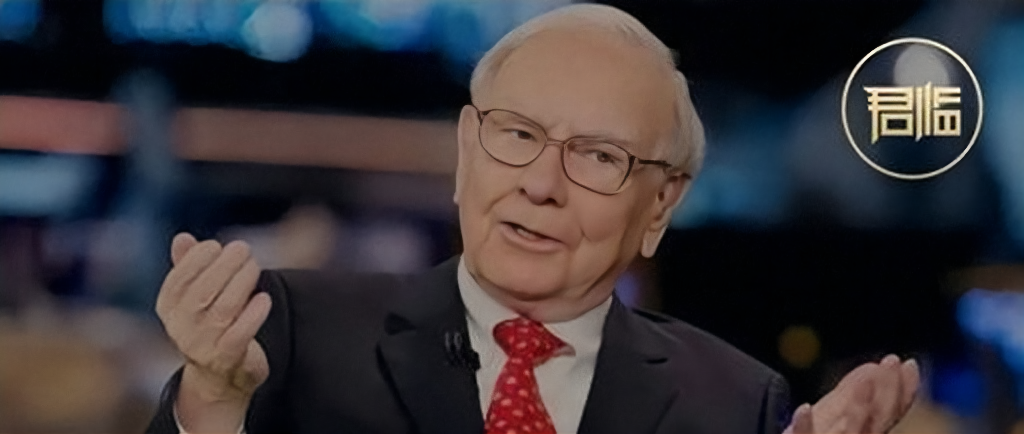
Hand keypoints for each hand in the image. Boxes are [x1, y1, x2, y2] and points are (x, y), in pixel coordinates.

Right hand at [155, 233, 271, 431]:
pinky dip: (253, 314)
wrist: (220, 377)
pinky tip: (264, 298)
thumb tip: (182, 237)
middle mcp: (181, 329)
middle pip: (203, 292)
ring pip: (224, 309)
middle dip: (225, 266)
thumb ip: (188, 267)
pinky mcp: (226, 359)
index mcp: (168, 309)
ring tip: (254, 266)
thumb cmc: (209, 325)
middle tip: (244, 249)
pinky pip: (240, 334)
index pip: (178, 280)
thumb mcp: (194, 297)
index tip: (216, 246)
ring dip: (242, 283)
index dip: (197, 259)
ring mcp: (202, 346)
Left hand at [785, 354, 919, 433]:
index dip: (902, 391)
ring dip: (858, 410)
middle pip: (877, 420)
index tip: (909, 364)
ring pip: (849, 432)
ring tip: (865, 384)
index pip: (888, 412)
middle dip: (887, 393)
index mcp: (862, 432)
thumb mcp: (832, 415)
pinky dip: (804, 424)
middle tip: (892, 361)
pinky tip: (804, 408)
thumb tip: (875, 366)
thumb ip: (851, 393)